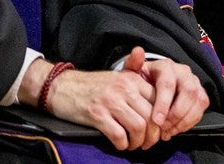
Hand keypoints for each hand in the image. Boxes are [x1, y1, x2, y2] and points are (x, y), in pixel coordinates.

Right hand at [37, 50, 164, 150]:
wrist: (60, 86)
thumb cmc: (90, 86)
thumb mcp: (116, 78)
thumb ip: (138, 85)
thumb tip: (159, 109)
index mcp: (131, 79)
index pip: (159, 101)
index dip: (162, 121)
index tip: (158, 130)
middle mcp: (123, 88)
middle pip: (152, 117)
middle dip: (153, 136)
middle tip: (147, 143)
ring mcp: (109, 101)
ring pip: (139, 127)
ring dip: (139, 142)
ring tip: (133, 144)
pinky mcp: (97, 114)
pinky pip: (119, 136)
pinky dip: (122, 145)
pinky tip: (119, 144)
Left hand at [123, 48, 208, 143]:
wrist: (152, 80)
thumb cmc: (142, 78)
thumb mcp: (133, 71)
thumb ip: (132, 63)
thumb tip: (137, 51)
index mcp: (166, 66)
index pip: (168, 84)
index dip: (163, 104)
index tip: (156, 120)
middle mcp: (183, 72)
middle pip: (188, 93)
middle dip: (176, 114)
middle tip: (164, 128)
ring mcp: (194, 83)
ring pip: (198, 102)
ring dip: (184, 120)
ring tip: (169, 131)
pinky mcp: (201, 94)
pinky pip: (201, 110)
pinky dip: (189, 122)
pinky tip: (176, 129)